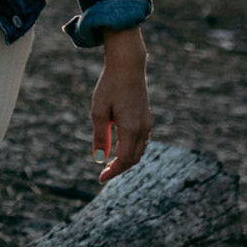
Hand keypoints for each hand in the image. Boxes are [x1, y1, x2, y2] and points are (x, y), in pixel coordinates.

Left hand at [90, 27, 150, 181]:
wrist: (128, 67)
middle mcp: (143, 129)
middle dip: (119, 169)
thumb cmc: (110, 87)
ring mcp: (147, 124)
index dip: (113, 172)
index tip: (100, 179)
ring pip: (139, 151)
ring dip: (126, 160)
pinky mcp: (146, 119)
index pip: (125, 160)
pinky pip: (141, 142)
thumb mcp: (99, 112)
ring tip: (109, 164)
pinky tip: (119, 149)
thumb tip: (99, 159)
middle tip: (103, 174)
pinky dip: (131, 150)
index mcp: (131, 129)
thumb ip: (99, 136)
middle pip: (134, 159)